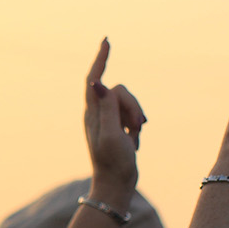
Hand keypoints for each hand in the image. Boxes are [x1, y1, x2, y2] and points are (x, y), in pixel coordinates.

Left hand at [84, 38, 141, 190]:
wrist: (116, 186)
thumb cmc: (113, 164)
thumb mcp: (111, 136)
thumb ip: (106, 109)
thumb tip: (99, 83)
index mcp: (92, 114)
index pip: (94, 79)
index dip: (100, 59)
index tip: (107, 41)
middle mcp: (97, 114)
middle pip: (119, 92)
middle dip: (132, 105)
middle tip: (136, 127)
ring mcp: (108, 121)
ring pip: (128, 103)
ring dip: (136, 117)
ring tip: (135, 138)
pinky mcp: (118, 129)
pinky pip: (132, 116)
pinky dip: (137, 126)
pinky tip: (135, 143)